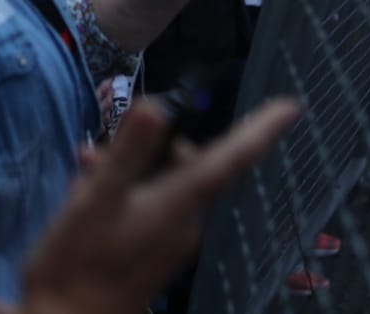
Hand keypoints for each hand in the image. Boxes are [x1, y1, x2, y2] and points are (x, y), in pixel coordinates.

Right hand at [0, 97, 298, 313]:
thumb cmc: (78, 263)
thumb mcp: (96, 201)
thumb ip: (128, 154)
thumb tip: (157, 107)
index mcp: (179, 205)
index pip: (232, 158)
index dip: (261, 129)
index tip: (290, 106)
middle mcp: (186, 224)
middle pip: (190, 165)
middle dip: (153, 144)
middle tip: (104, 145)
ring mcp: (172, 242)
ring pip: (164, 184)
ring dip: (130, 168)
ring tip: (85, 171)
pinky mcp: (155, 255)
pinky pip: (152, 207)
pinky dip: (126, 191)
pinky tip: (88, 195)